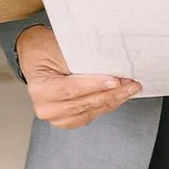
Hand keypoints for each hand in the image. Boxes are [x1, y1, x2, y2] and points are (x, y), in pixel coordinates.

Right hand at [17, 25, 140, 128]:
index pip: (72, 89)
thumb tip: (109, 62)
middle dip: (111, 93)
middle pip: (85, 102)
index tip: (115, 80)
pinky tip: (118, 97)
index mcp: (40, 89)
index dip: (95, 85)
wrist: (37, 58)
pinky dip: (106, 105)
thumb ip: (82, 59)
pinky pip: (90, 115)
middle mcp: (46, 107)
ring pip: (91, 111)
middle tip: (131, 83)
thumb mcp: (61, 48)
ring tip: (129, 89)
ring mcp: (56, 117)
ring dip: (113, 100)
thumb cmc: (47, 50)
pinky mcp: (66, 120)